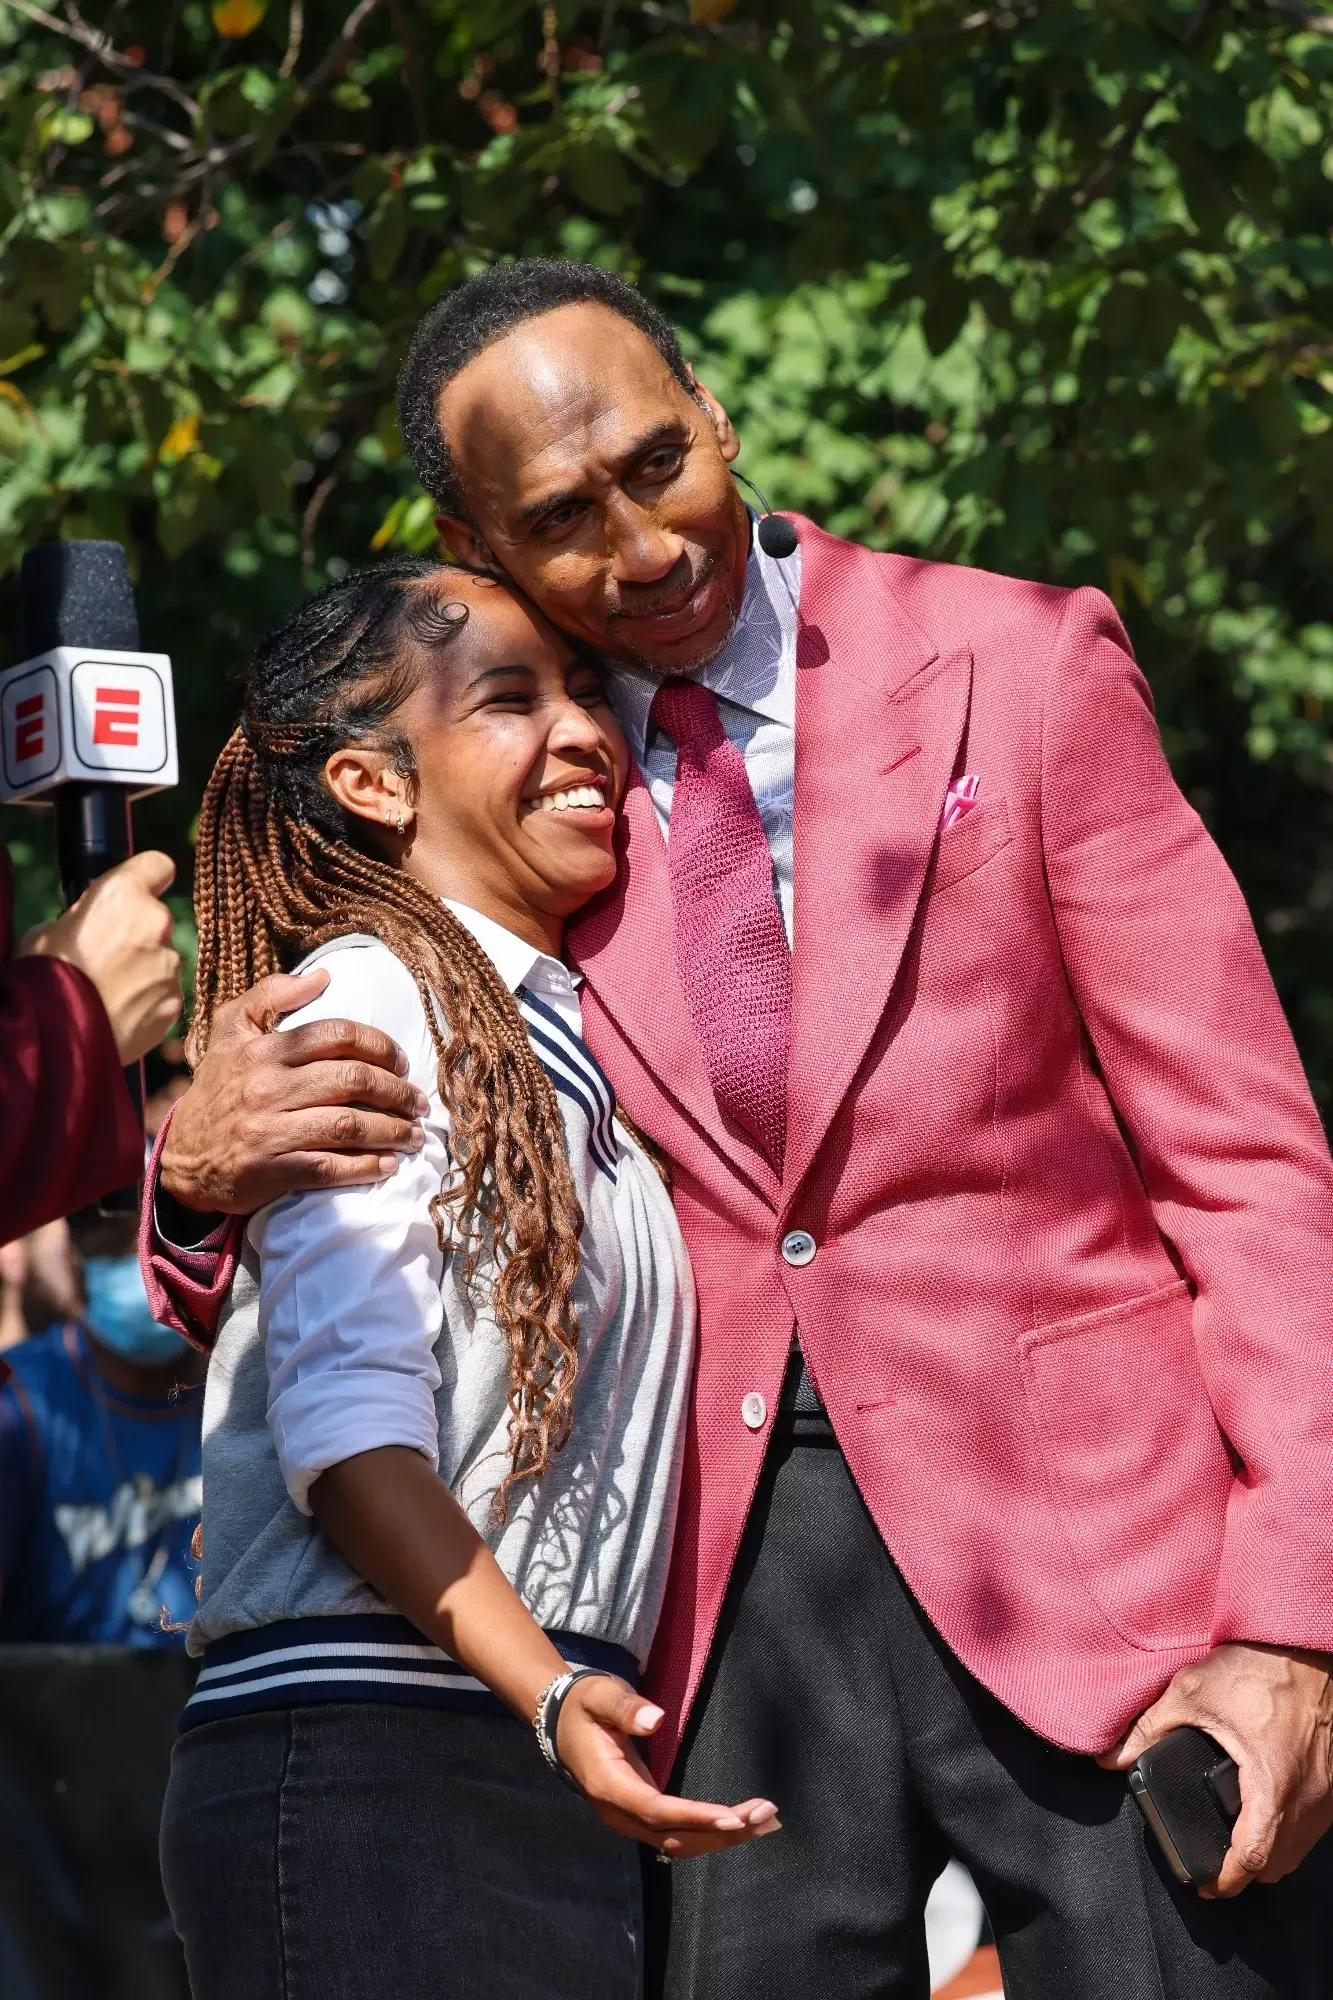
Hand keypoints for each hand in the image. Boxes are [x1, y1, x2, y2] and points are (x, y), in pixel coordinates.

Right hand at [20, 851, 181, 1063]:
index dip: (147, 879)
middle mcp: (157, 923)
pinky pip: (164, 994)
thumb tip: (94, 925)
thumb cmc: (44, 976)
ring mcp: (170, 966)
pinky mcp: (175, 1002)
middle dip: (139, 935)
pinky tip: (118, 1013)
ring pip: (163, 960)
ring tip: (108, 992)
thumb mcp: (50, 930)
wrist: (56, 1036)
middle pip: (158, 921)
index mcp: (124, 893)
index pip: (157, 865)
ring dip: (144, 971)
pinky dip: (147, 1002)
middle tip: (106, 958)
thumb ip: (85, 918)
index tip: (139, 892)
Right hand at [161, 969, 427, 1213]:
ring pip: (347, 1126)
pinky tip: (387, 1165)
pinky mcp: (270, 1171)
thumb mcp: (231, 1031)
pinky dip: (365, 1167)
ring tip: (414, 1135)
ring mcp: (268, 1131)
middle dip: (396, 1092)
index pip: (337, 1036)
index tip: (401, 1062)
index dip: (380, 1046)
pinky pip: (329, 1168)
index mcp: (263, 1049)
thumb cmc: (220, 1088)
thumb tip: (323, 976)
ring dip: (391, 1131)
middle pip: (352, 1082)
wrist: (183, 1157)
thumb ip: (271, 995)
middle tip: (418, 1103)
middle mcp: (267, 1087)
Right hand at [556, 1675, 780, 1857]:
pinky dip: (710, 1834)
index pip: (658, 1811)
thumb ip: (625, 1707)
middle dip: (723, 1831)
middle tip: (768, 1816)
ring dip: (723, 1837)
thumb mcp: (599, 1695)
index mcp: (609, 1785)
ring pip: (679, 1844)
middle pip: (675, 1838)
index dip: (696, 1817)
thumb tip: (655, 1720)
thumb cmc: (583, 1705)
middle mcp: (619, 1812)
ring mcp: (629, 1819)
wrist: (560, 1723)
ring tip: (766, 1823)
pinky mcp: (640, 1816)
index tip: (734, 1817)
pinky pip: (677, 1836)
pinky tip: (740, 1826)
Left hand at [1099, 1642, 1332, 1895]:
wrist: (1307, 1644)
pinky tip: (1264, 1810)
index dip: (1227, 1880)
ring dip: (1269, 1851)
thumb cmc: (1259, 1666)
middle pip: (1279, 1861)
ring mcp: (1325, 1791)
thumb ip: (1149, 1728)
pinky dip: (1288, 1828)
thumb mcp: (1192, 1693)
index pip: (1253, 1856)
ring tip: (1234, 1841)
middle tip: (1214, 1865)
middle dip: (1246, 1871)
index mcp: (1272, 1784)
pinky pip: (1312, 1822)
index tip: (1206, 1886)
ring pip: (1299, 1845)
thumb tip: (1111, 1757)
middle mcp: (1307, 1798)